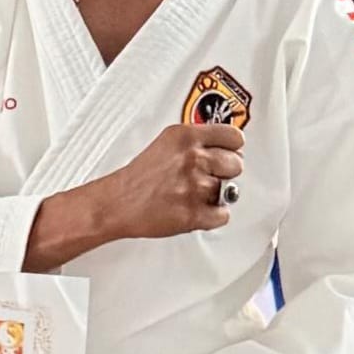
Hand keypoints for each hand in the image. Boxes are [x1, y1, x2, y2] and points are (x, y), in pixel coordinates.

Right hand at [94, 124, 243, 241]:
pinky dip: (211, 217)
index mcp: (185, 136)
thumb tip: (224, 149)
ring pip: (229, 191)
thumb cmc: (137, 177)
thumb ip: (196, 143)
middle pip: (236, 164)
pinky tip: (195, 210)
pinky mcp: (194, 213)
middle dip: (224, 172)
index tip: (227, 153)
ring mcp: (194, 186)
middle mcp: (192, 158)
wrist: (116, 204)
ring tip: (192, 195)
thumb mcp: (165, 144)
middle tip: (206, 177)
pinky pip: (223, 215)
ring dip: (214, 196)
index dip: (232, 148)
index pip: (234, 137)